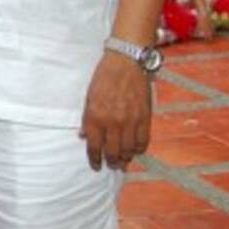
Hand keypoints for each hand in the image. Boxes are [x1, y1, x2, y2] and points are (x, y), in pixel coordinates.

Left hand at [79, 51, 151, 170]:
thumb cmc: (104, 78)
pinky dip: (139, 149)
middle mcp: (112, 122)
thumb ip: (87, 119)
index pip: (94, 147)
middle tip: (112, 165)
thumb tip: (84, 136)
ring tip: (124, 160)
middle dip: (112, 162)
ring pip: (129, 150)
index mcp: (95, 117)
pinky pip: (143, 142)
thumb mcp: (89, 97)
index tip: (96, 166)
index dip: (95, 159)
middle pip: (113, 152)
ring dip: (126, 158)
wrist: (126, 63)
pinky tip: (136, 149)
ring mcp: (130, 121)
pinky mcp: (145, 118)